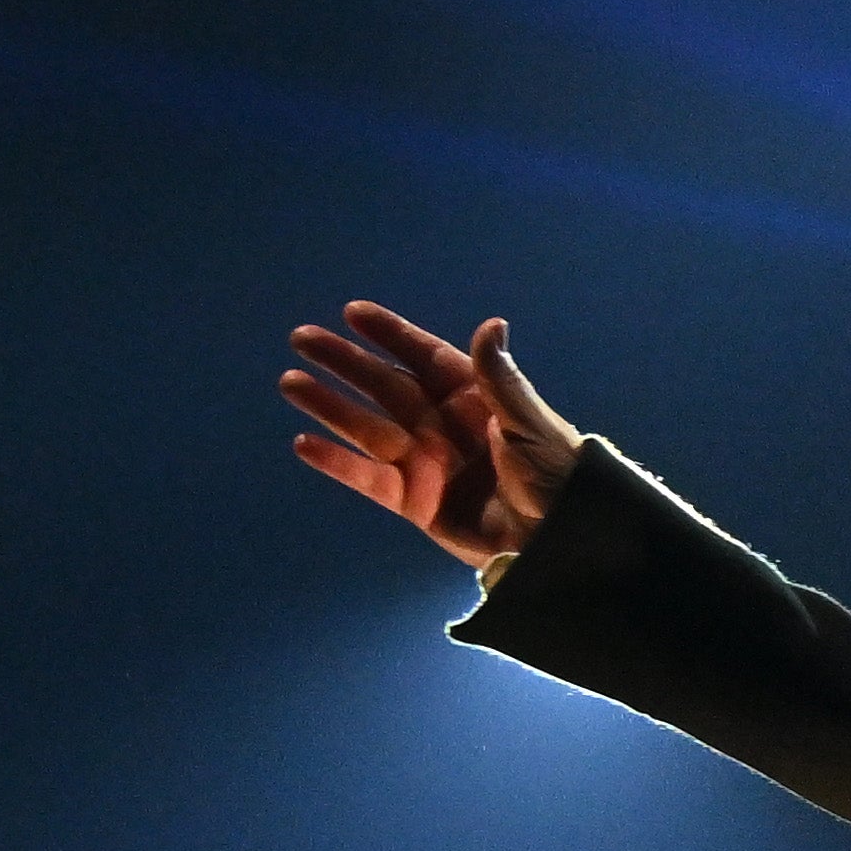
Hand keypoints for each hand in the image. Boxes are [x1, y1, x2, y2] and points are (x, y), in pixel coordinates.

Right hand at [284, 302, 586, 566]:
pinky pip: (367, 478)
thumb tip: (492, 324)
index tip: (353, 313)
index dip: (390, 334)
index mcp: (472, 397)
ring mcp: (424, 461)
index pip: (424, 357)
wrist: (559, 537)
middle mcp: (441, 423)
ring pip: (366, 426)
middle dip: (344, 363)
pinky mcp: (413, 500)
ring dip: (329, 405)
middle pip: (383, 385)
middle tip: (302, 339)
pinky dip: (337, 463)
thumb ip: (500, 378)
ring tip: (291, 382)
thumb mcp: (530, 422)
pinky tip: (304, 442)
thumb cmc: (555, 473)